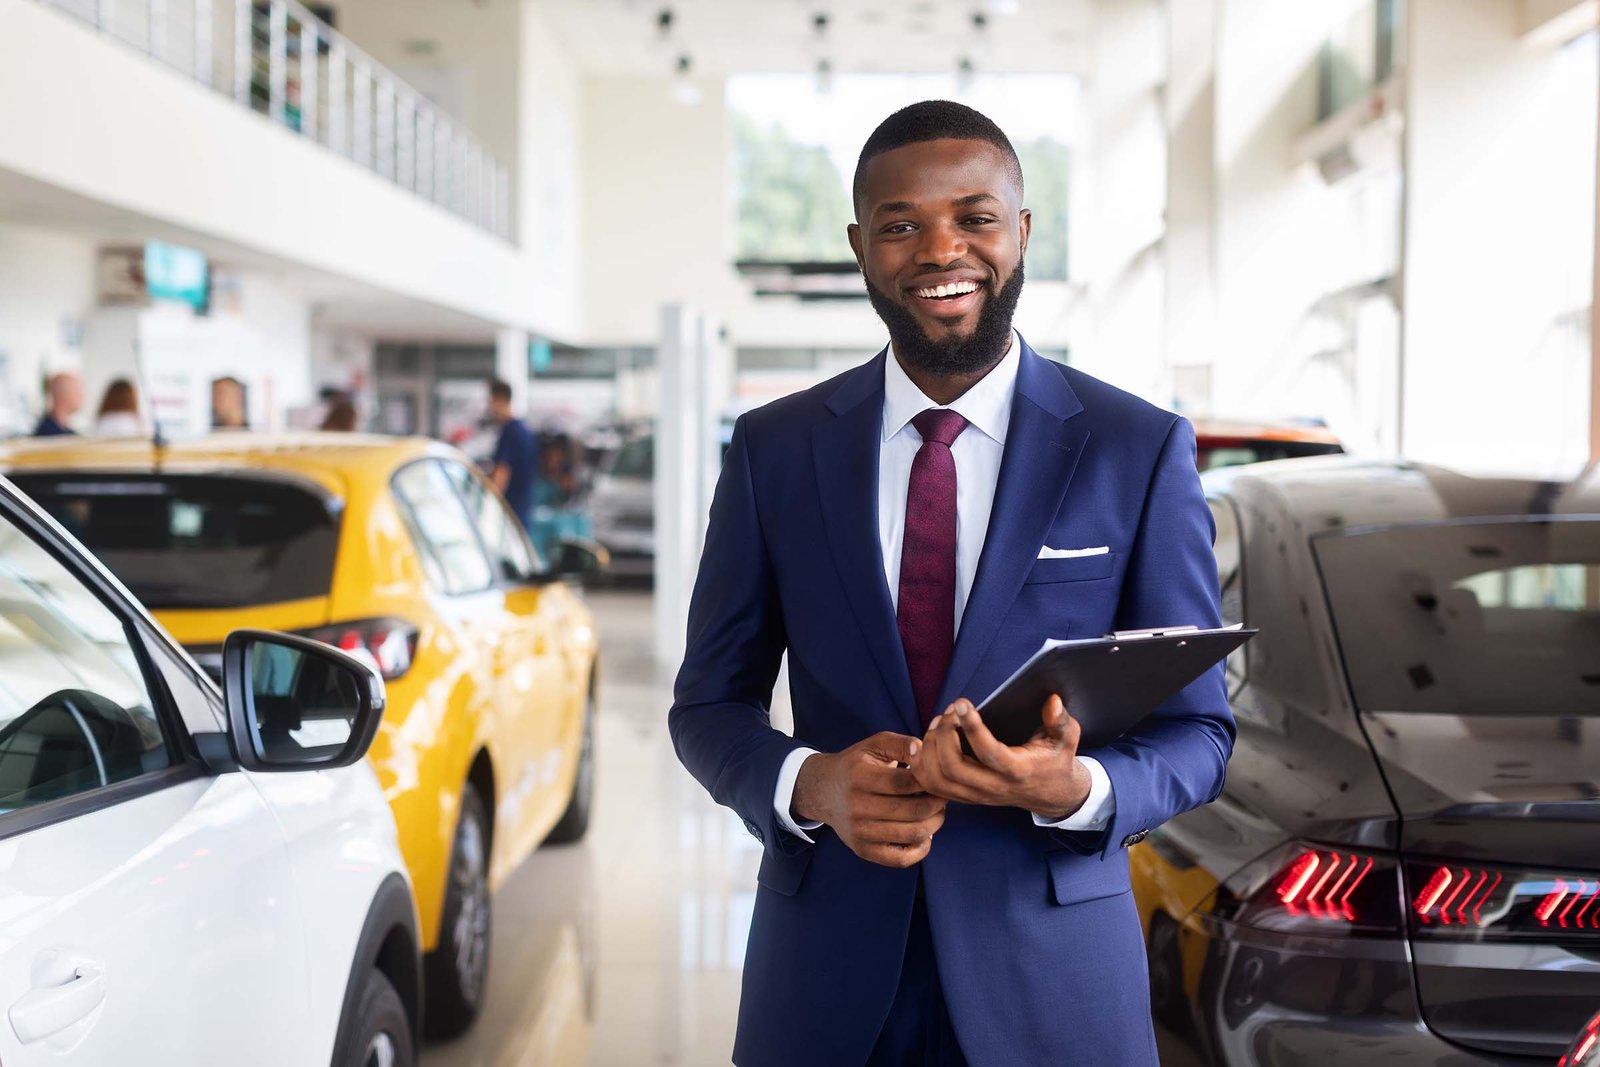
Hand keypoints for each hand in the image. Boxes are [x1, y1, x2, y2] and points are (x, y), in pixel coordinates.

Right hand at [792, 732, 947, 867]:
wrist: (823, 790)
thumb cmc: (856, 764)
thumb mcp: (874, 745)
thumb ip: (901, 744)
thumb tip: (923, 752)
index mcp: (860, 777)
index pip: (906, 783)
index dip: (930, 780)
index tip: (939, 777)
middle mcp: (857, 807)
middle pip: (914, 810)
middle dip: (938, 803)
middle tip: (943, 795)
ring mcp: (859, 832)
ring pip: (912, 834)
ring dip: (935, 823)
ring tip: (936, 811)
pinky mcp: (862, 850)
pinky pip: (901, 859)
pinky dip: (921, 849)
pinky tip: (925, 834)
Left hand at [909, 695, 1091, 819]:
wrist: (1051, 794)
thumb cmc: (1055, 759)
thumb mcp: (1065, 738)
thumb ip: (1060, 720)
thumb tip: (1052, 700)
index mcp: (1018, 771)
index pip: (989, 753)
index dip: (971, 727)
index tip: (961, 703)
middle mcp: (993, 787)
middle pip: (953, 767)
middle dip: (944, 735)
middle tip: (950, 711)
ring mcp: (976, 795)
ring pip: (937, 778)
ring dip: (930, 748)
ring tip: (940, 723)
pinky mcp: (965, 797)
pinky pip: (932, 786)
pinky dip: (922, 763)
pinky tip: (929, 740)